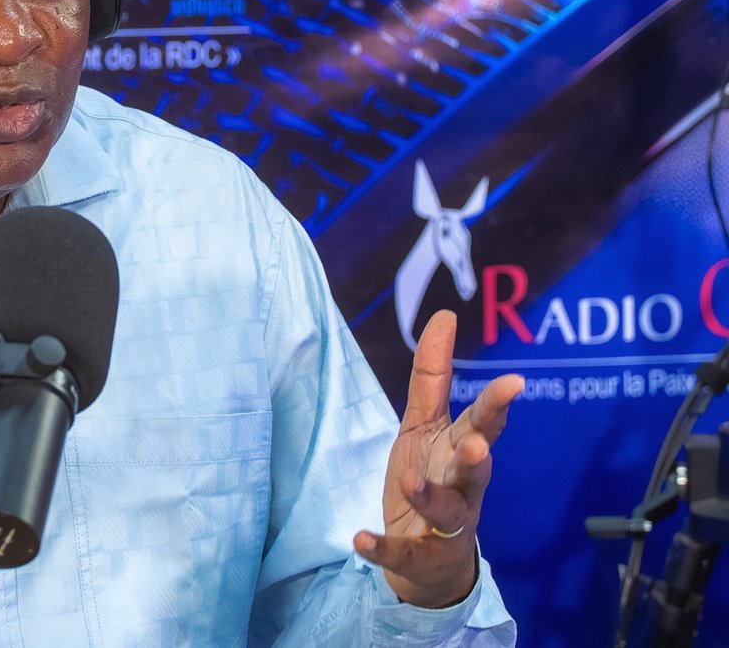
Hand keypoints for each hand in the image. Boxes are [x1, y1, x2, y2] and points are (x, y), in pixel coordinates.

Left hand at [354, 310, 522, 608]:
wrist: (426, 559)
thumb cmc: (430, 477)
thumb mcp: (424, 424)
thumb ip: (433, 375)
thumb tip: (444, 315)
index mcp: (459, 451)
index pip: (483, 423)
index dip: (498, 403)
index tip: (515, 381)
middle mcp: (461, 488)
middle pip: (475, 470)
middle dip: (477, 457)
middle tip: (476, 444)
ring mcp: (443, 525)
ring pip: (447, 511)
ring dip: (431, 497)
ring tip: (410, 482)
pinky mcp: (417, 556)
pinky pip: (401, 553)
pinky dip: (382, 548)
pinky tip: (360, 538)